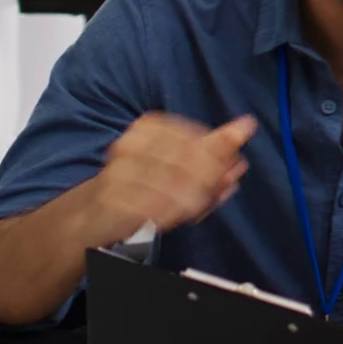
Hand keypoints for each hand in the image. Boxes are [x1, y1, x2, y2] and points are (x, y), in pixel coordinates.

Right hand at [82, 113, 257, 244]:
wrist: (96, 211)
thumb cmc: (145, 182)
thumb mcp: (181, 161)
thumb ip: (214, 147)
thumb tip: (246, 127)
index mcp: (149, 127)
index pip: (194, 139)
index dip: (218, 157)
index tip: (232, 169)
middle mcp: (131, 144)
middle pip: (187, 161)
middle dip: (211, 180)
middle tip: (221, 190)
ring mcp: (120, 172)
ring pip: (175, 186)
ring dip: (195, 201)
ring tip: (197, 207)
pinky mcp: (115, 200)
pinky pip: (155, 209)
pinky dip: (173, 214)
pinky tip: (178, 216)